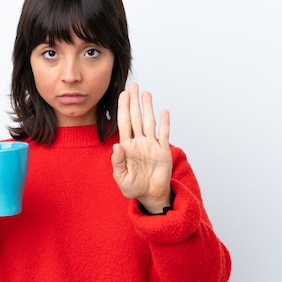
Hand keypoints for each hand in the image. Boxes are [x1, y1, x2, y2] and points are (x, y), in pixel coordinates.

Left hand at [111, 83, 172, 213]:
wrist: (150, 195)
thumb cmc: (133, 187)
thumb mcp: (121, 177)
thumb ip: (117, 162)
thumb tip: (117, 146)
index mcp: (127, 147)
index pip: (124, 123)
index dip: (123, 109)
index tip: (122, 95)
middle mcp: (139, 142)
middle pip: (136, 118)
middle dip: (134, 102)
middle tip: (133, 86)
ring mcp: (151, 145)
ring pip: (149, 122)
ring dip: (148, 108)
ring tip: (146, 93)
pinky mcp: (163, 151)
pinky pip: (164, 134)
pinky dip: (165, 123)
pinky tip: (164, 111)